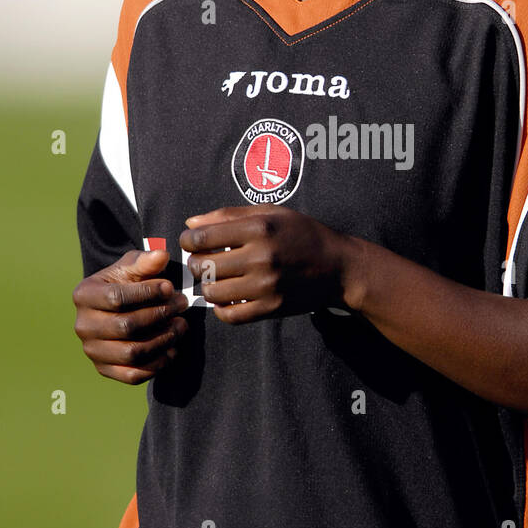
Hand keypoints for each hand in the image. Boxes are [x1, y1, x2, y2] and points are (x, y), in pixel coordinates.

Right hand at [72, 249, 188, 384]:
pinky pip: (132, 375)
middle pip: (126, 326)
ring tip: (181, 325)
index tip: (171, 288)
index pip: (117, 298)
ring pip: (132, 352)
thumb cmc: (126, 282)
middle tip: (183, 305)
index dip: (148, 293)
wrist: (116, 307)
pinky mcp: (104, 369)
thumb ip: (146, 261)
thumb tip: (161, 256)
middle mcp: (82, 325)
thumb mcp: (132, 267)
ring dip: (163, 340)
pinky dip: (157, 364)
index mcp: (84, 295)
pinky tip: (173, 348)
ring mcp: (92, 350)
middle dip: (160, 315)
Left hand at [179, 206, 353, 323]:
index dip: (188, 240)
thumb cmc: (302, 233)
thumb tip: (190, 224)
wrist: (338, 267)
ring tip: (217, 279)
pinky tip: (227, 297)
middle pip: (203, 266)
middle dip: (197, 263)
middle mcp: (261, 257)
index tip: (192, 241)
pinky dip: (221, 308)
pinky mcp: (271, 308)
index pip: (202, 237)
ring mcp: (266, 286)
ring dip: (208, 286)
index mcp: (259, 228)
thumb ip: (228, 215)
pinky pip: (230, 315)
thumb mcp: (270, 213)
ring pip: (212, 292)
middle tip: (205, 260)